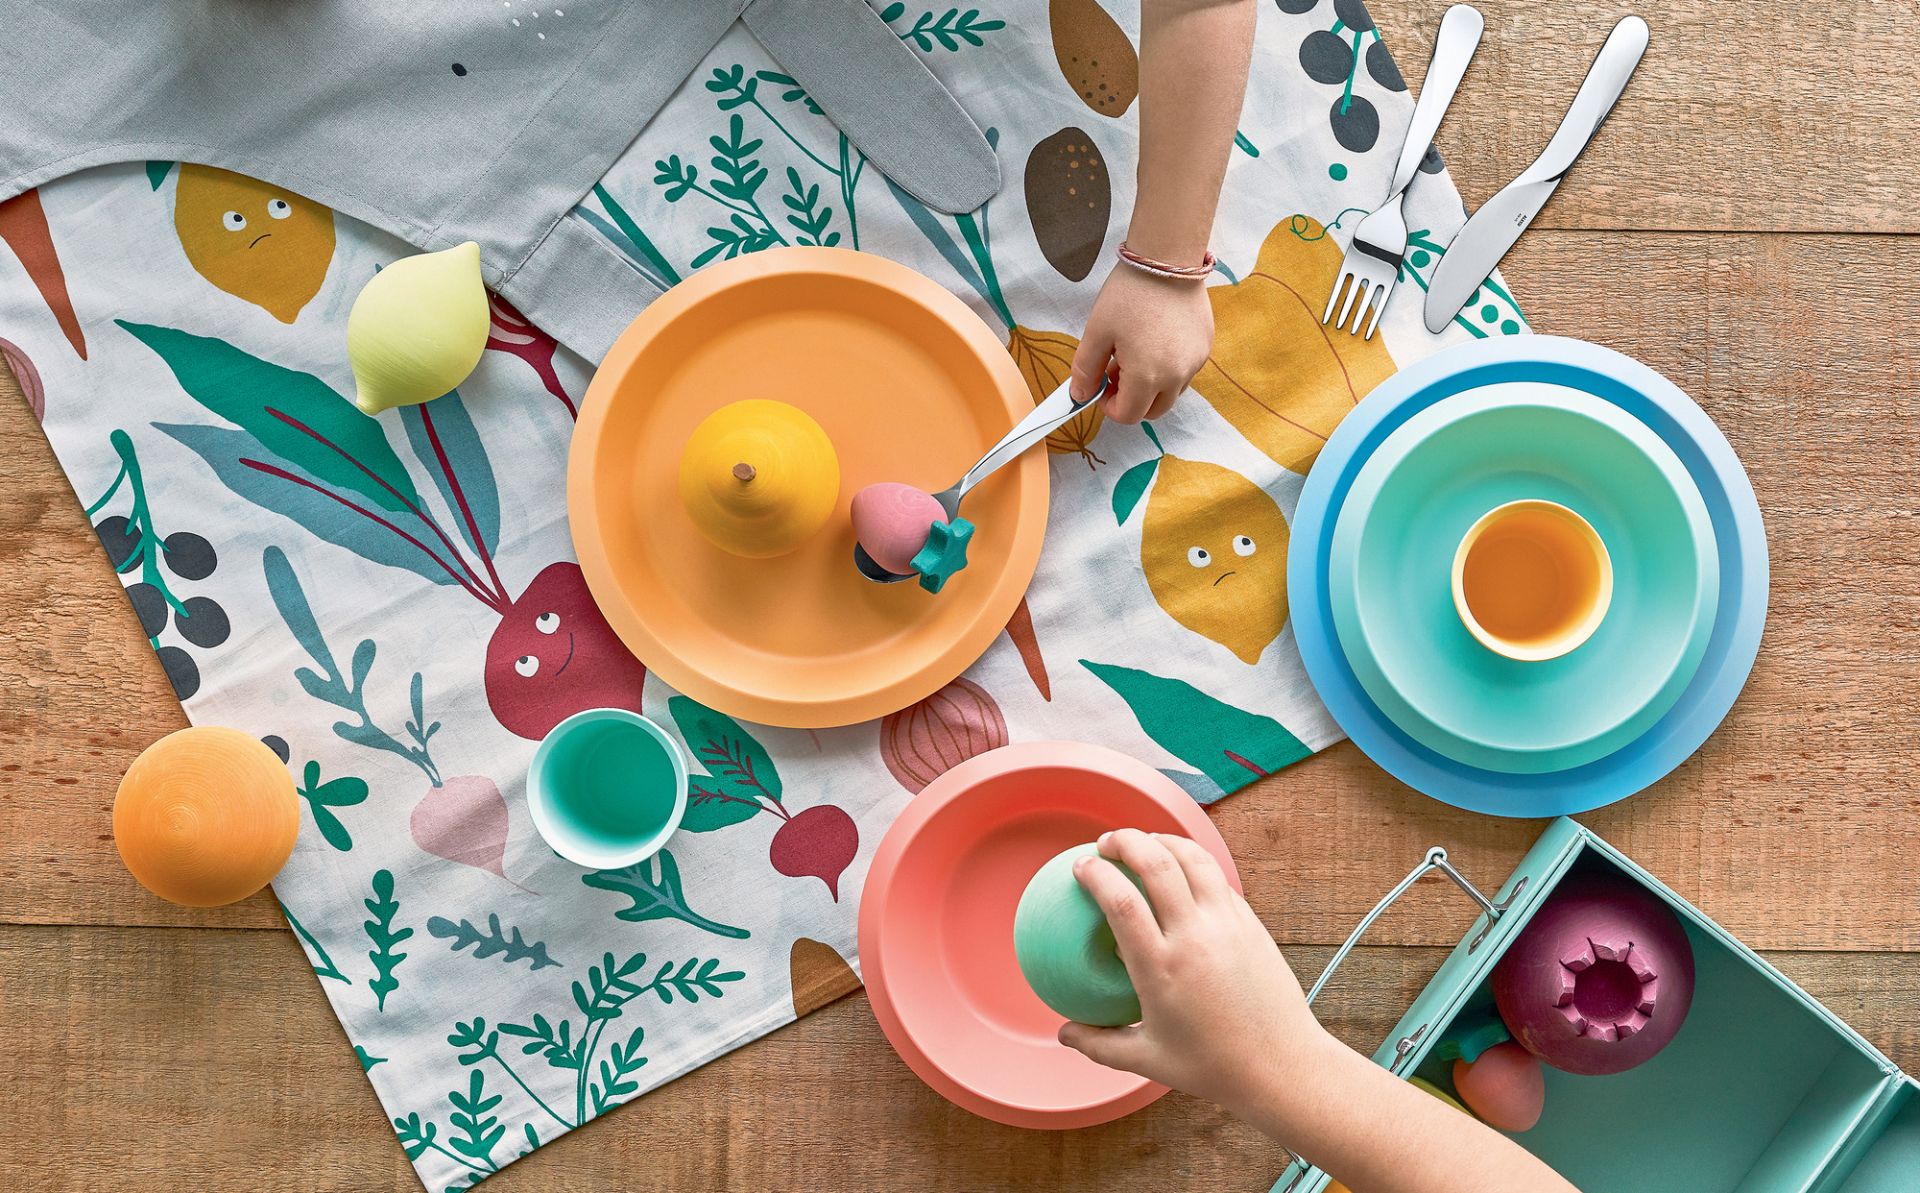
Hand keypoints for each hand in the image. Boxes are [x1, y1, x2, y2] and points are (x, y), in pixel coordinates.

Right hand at [1057, 829, 1334, 1117]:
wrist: (1281, 1066)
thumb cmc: (1213, 1067)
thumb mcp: (1148, 1060)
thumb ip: (1099, 1045)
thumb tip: (1064, 1034)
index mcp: (1161, 968)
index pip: (1121, 901)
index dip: (1096, 873)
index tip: (1081, 866)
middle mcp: (1194, 937)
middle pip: (1156, 863)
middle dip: (1126, 840)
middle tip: (1107, 842)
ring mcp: (1227, 925)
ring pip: (1193, 859)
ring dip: (1163, 840)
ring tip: (1145, 842)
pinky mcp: (1251, 923)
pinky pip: (1218, 878)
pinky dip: (1193, 862)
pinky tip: (1182, 869)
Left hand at [1068, 264, 1214, 423]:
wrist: (1167, 258)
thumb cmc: (1130, 292)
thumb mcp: (1097, 331)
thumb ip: (1085, 369)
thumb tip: (1080, 395)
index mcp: (1148, 376)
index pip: (1128, 415)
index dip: (1109, 406)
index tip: (1101, 387)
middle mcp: (1177, 375)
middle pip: (1153, 411)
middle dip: (1132, 400)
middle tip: (1116, 372)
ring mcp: (1196, 362)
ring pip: (1171, 393)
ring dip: (1151, 386)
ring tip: (1135, 354)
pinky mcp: (1205, 347)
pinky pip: (1185, 371)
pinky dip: (1168, 369)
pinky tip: (1155, 341)